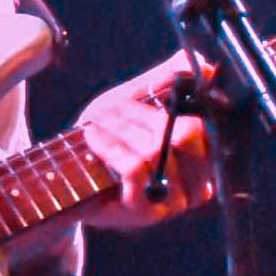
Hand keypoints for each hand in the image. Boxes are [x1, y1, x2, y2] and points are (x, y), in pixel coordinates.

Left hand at [68, 55, 215, 230]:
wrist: (71, 178)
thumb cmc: (110, 138)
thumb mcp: (136, 102)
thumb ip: (166, 81)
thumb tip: (203, 64)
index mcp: (202, 156)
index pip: (204, 122)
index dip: (180, 101)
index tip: (153, 92)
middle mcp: (196, 183)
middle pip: (188, 134)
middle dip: (146, 114)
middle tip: (117, 107)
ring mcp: (172, 201)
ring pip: (155, 150)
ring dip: (121, 128)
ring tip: (98, 121)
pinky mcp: (145, 211)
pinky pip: (135, 168)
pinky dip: (112, 146)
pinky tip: (93, 136)